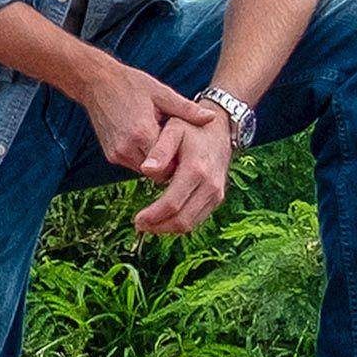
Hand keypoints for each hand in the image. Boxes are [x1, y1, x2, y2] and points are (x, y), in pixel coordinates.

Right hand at [82, 59, 195, 184]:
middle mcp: (126, 148)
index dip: (180, 161)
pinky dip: (144, 157)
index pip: (168, 166)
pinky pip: (134, 165)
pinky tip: (148, 141)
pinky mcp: (111, 155)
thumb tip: (212, 118)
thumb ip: (187, 110)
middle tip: (179, 149)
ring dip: (156, 162)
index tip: (189, 152)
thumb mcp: (161, 93)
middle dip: (169, 163)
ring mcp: (116, 153)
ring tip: (164, 143)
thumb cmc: (130, 84)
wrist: (95, 82)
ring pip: (145, 171)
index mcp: (142, 133)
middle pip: (157, 173)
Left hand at [119, 97, 238, 238]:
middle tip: (140, 225)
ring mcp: (216, 193)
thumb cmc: (191, 128)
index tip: (137, 220)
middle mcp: (210, 185)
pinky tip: (164, 219)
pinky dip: (180, 223)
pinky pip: (198, 218)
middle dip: (159, 226)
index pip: (172, 203)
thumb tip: (146, 170)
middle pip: (183, 220)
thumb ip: (159, 150)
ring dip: (168, 228)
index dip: (153, 216)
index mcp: (196, 169)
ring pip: (191, 223)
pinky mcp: (217, 197)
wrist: (219, 128)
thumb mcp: (173, 129)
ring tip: (149, 224)